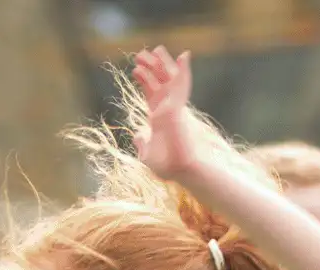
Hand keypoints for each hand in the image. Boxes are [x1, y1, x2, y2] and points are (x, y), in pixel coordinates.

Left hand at [130, 47, 201, 182]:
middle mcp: (166, 110)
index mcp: (158, 119)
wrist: (181, 170)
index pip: (151, 95)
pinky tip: (184, 55)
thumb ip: (142, 143)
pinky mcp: (178, 109)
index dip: (144, 81)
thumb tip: (137, 135)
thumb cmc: (167, 166)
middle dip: (151, 68)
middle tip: (141, 53)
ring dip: (162, 64)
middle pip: (159, 83)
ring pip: (168, 80)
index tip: (135, 69)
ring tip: (156, 48)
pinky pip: (181, 86)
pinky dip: (183, 71)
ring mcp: (173, 108)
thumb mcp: (147, 154)